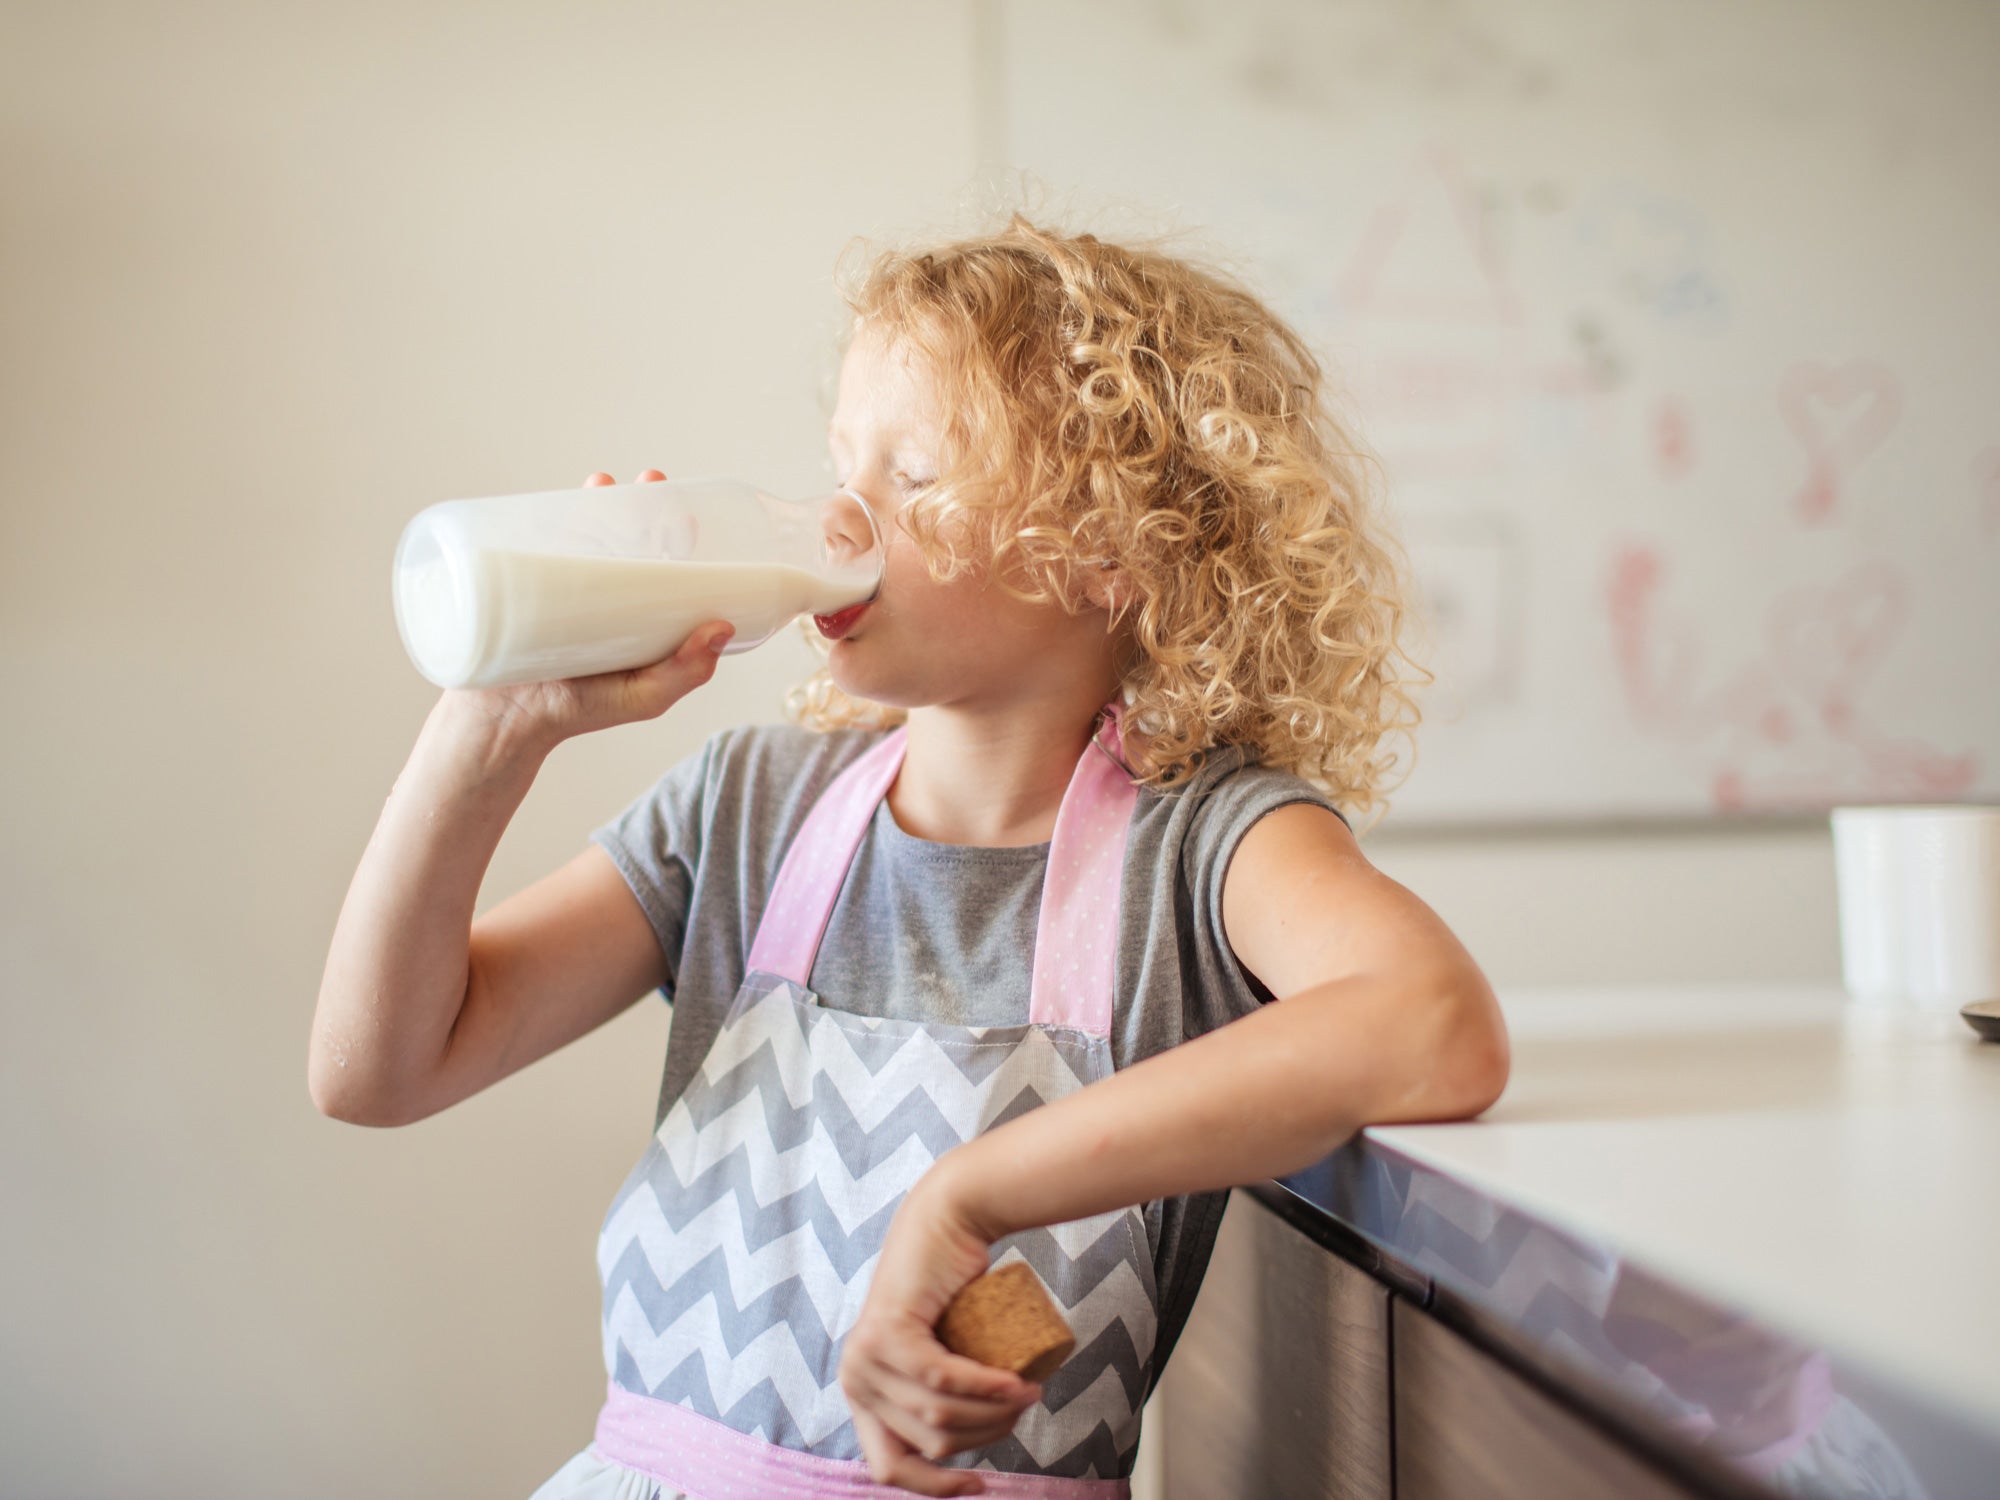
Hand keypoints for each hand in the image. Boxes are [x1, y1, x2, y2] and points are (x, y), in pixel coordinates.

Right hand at [444, 470, 733, 755]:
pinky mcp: (526, 582)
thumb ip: (685, 672)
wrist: (504, 720)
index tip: (687, 513)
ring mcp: (564, 585)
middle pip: (628, 536)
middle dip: (640, 503)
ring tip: (603, 483)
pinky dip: (549, 516)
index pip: (665, 564)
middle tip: (649, 482)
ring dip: (598, 500)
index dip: (677, 533)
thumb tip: (720, 626)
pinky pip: (541, 542)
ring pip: (586, 531)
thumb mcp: (645, 697)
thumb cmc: (579, 711)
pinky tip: (555, 501)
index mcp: (640, 613)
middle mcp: (606, 593)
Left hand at [838, 1174, 1041, 1495]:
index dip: (938, 1486)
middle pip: (930, 1442)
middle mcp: (853, 1381)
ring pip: (938, 1417)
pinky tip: (1017, 1385)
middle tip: (1024, 1404)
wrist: (947, 1217)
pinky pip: (940, 1381)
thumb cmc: (955, 1287)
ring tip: (1030, 1392)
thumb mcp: (942, 1352)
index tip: (981, 1484)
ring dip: (994, 1414)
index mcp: (862, 1395)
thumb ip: (939, 1392)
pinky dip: (984, 1389)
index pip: (890, 1467)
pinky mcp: (887, 1333)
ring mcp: (864, 1357)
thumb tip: (967, 1446)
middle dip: (987, 1436)